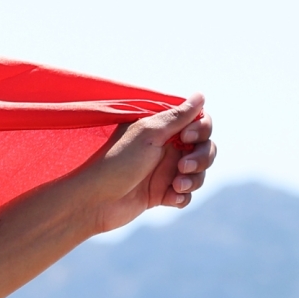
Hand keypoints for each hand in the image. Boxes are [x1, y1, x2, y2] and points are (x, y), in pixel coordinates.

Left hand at [79, 95, 217, 234]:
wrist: (94, 201)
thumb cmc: (116, 163)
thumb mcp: (148, 133)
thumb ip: (177, 116)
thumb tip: (201, 95)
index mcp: (161, 130)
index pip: (198, 123)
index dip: (201, 129)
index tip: (186, 136)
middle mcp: (165, 149)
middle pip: (204, 148)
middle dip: (202, 157)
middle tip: (183, 166)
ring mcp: (163, 172)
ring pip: (198, 172)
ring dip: (194, 179)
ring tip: (177, 185)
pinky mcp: (161, 194)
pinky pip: (186, 194)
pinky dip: (183, 196)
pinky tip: (171, 198)